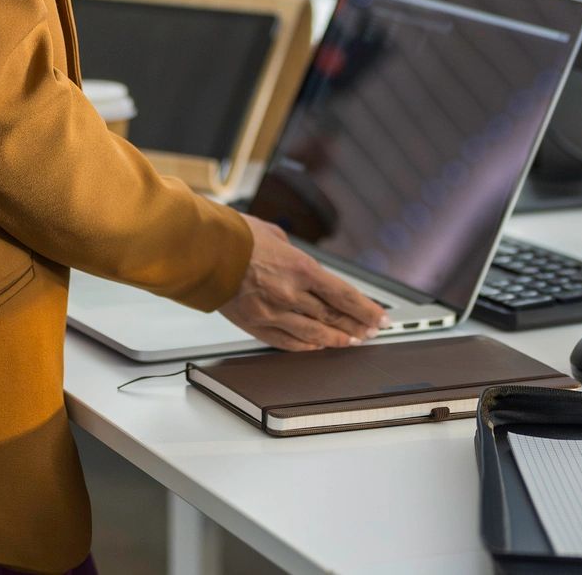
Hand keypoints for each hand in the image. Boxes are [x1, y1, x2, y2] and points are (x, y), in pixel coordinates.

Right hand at [219, 215, 385, 350]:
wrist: (202, 250)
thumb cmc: (235, 236)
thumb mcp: (276, 234)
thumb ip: (294, 255)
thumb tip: (302, 265)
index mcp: (301, 268)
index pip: (344, 296)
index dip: (366, 310)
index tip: (379, 317)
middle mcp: (291, 294)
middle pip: (333, 317)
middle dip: (355, 325)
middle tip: (369, 331)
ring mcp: (273, 313)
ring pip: (314, 334)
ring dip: (335, 339)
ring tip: (349, 342)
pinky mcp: (255, 325)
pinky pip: (287, 342)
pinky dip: (306, 347)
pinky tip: (317, 347)